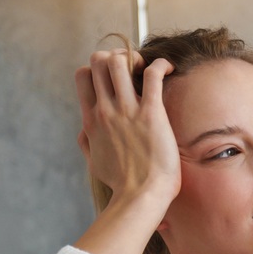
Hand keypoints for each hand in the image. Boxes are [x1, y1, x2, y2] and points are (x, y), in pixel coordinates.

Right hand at [76, 49, 178, 211]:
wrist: (140, 197)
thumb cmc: (122, 184)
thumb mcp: (94, 161)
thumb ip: (87, 142)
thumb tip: (83, 132)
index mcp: (91, 119)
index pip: (83, 75)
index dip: (99, 68)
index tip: (116, 77)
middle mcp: (105, 110)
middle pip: (99, 61)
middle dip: (116, 55)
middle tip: (134, 69)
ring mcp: (126, 111)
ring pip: (118, 61)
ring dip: (135, 57)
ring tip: (147, 69)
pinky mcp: (150, 115)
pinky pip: (152, 75)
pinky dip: (161, 64)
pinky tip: (169, 68)